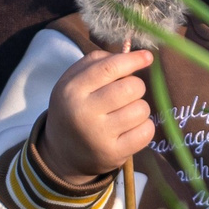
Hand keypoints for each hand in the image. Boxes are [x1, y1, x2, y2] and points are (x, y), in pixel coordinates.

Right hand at [37, 48, 155, 181]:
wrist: (61, 153)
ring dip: (139, 108)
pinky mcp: (113, 154)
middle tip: (127, 94)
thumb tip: (133, 54)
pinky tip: (131, 128)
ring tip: (125, 113)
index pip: (110, 68)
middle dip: (136, 86)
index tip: (147, 57)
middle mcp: (84, 112)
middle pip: (131, 88)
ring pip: (141, 109)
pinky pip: (146, 132)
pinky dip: (144, 127)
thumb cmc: (73, 109)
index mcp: (72, 90)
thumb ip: (97, 62)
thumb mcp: (72, 82)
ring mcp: (99, 135)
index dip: (133, 60)